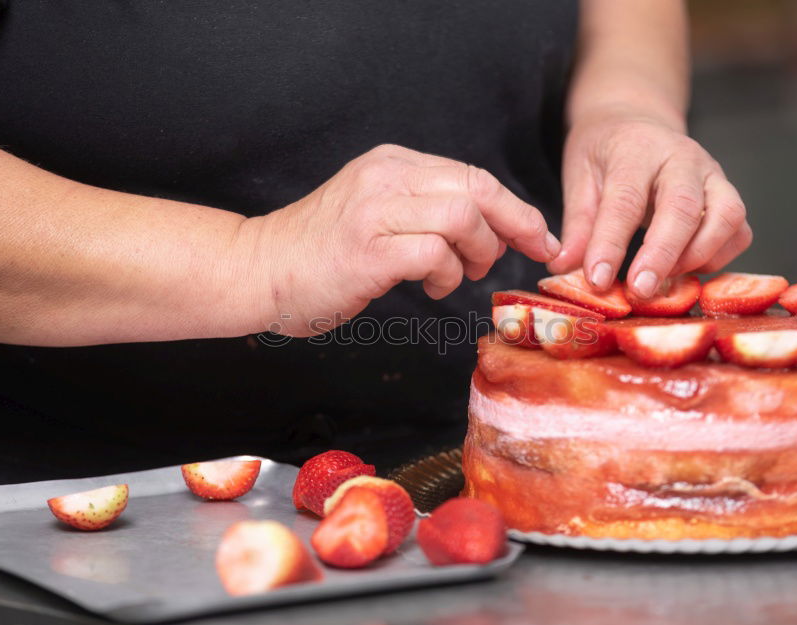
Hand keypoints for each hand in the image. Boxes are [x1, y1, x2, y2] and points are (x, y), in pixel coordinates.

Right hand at [247, 144, 559, 336]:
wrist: (259, 269)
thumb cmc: (320, 251)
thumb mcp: (375, 209)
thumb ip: (424, 208)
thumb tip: (489, 229)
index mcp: (391, 163)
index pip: (472, 174)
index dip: (515, 207)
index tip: (538, 236)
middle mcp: (386, 178)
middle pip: (478, 188)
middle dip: (516, 225)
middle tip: (527, 254)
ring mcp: (375, 212)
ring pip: (463, 217)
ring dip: (478, 253)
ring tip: (462, 276)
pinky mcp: (368, 250)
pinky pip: (435, 254)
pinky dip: (448, 274)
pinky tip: (434, 287)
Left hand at [547, 106, 750, 297]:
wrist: (638, 121)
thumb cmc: (606, 153)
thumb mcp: (580, 178)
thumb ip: (576, 226)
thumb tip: (564, 268)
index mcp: (636, 150)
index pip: (626, 200)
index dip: (611, 244)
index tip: (598, 280)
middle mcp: (683, 159)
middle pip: (683, 208)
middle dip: (662, 255)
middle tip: (640, 291)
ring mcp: (713, 176)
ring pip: (726, 217)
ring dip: (697, 257)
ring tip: (664, 279)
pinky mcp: (730, 196)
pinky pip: (739, 232)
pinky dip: (719, 258)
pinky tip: (687, 271)